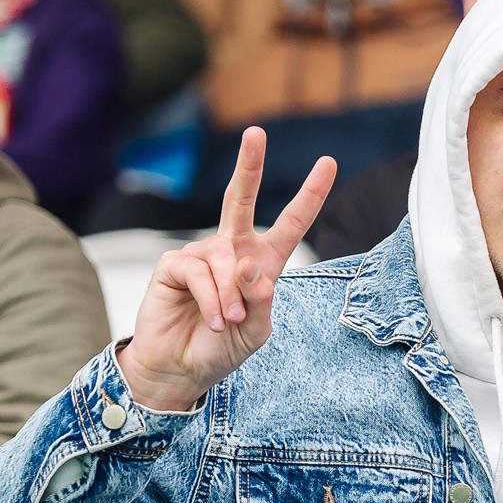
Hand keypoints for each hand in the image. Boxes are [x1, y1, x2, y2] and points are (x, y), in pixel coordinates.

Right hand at [114, 128, 334, 413]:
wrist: (180, 369)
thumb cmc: (220, 348)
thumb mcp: (256, 332)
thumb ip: (261, 303)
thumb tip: (252, 269)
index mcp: (263, 263)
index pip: (290, 224)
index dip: (310, 195)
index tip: (329, 163)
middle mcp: (232, 251)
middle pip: (240, 200)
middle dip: (250, 166)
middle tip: (256, 133)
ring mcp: (202, 255)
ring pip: (225, 260)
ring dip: (230, 297)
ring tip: (227, 322)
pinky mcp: (174, 264)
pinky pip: (200, 273)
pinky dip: (210, 300)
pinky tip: (211, 319)